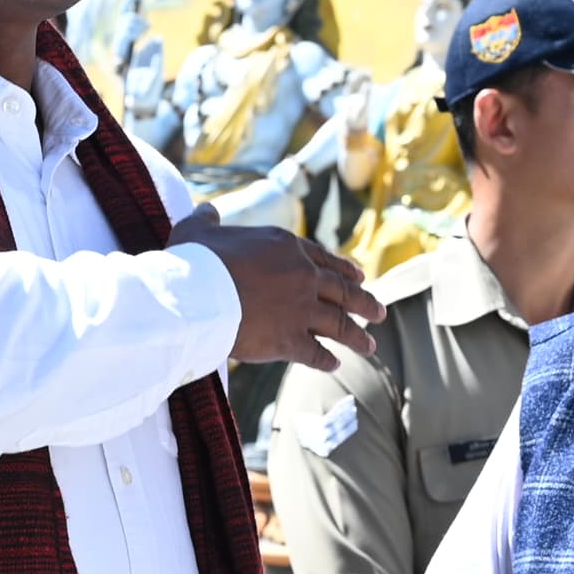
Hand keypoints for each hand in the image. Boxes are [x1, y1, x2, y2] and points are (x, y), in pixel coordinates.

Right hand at [204, 221, 380, 372]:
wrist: (196, 295)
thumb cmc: (195, 259)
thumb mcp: (199, 230)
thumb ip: (208, 220)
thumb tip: (205, 210)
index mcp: (286, 246)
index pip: (324, 259)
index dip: (343, 269)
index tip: (359, 277)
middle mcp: (303, 276)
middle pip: (342, 291)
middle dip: (364, 303)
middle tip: (379, 312)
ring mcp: (301, 310)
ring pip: (339, 325)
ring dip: (357, 337)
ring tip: (370, 347)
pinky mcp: (290, 341)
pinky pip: (316, 353)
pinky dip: (326, 360)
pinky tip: (334, 364)